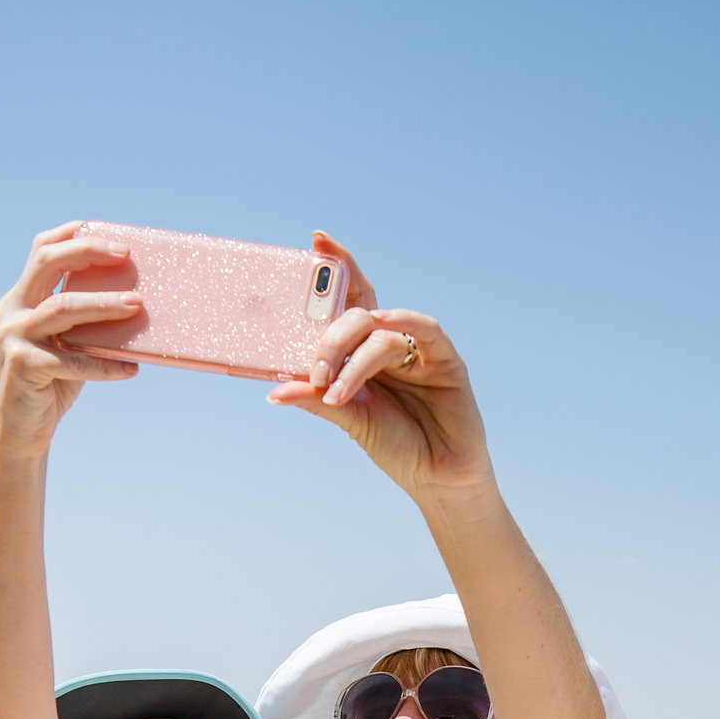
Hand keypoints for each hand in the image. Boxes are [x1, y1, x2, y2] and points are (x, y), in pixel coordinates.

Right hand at [0, 222, 141, 445]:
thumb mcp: (67, 345)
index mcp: (20, 299)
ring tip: (137, 305)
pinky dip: (103, 365)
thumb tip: (138, 301)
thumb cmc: (52, 385)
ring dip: (103, 304)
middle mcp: (11, 311)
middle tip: (126, 254)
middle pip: (48, 263)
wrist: (19, 434)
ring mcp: (13, 337)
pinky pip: (71, 361)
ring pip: (62, 307)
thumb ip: (85, 320)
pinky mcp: (22, 366)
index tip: (110, 234)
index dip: (73, 235)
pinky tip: (130, 369)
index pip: (42, 251)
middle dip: (88, 252)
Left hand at [268, 231, 490, 496]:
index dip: (334, 267)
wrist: (437, 479)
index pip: (347, 299)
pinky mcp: (446, 359)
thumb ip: (315, 398)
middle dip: (329, 334)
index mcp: (363, 350)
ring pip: (379, 328)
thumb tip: (273, 390)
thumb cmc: (395, 445)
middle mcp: (389, 342)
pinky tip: (379, 342)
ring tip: (333, 388)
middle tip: (313, 368)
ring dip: (352, 355)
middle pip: (358, 310)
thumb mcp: (347, 417)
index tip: (314, 239)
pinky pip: (423, 329)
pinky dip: (399, 328)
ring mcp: (418, 348)